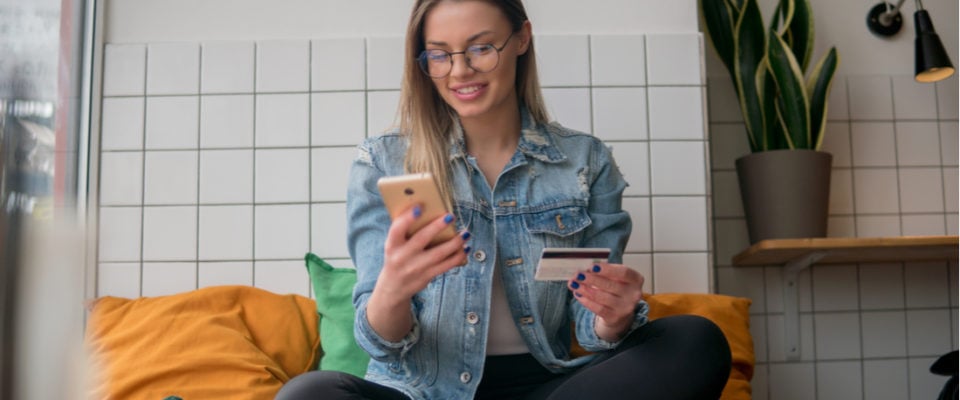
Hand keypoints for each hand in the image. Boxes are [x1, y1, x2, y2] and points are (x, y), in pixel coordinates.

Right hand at [367, 205, 469, 341]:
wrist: (394, 287)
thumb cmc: (397, 257)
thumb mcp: (394, 245)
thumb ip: (406, 231)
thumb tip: (429, 211)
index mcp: (392, 245)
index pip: (397, 229)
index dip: (408, 218)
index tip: (420, 207)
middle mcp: (402, 256)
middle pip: (422, 239)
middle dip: (437, 227)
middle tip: (450, 216)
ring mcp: (416, 268)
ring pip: (439, 254)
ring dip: (455, 243)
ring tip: (466, 233)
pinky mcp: (427, 276)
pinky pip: (446, 265)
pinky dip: (458, 256)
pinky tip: (465, 248)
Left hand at [568, 262, 644, 340]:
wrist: (621, 312)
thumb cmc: (616, 289)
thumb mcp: (616, 278)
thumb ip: (604, 272)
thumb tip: (585, 269)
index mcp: (636, 279)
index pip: (623, 272)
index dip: (607, 269)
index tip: (592, 266)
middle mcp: (634, 294)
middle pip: (610, 285)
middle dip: (591, 279)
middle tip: (578, 274)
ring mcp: (625, 308)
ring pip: (602, 297)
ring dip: (585, 289)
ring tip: (573, 283)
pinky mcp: (615, 317)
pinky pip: (598, 308)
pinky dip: (586, 301)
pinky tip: (578, 294)